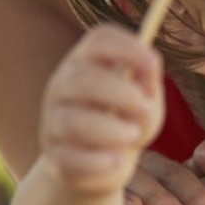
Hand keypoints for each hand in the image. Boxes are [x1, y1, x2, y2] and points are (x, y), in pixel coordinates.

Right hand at [39, 25, 163, 194]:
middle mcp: (62, 85)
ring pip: (76, 122)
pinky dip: (100, 161)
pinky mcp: (54, 155)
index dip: (127, 47)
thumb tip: (147, 73)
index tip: (152, 63)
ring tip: (133, 136)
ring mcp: (52, 120)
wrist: (105, 164)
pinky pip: (72, 157)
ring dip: (113, 130)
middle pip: (83, 79)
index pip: (99, 40)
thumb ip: (148, 86)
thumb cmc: (128, 122)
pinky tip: (115, 160)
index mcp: (88, 62)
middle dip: (122, 94)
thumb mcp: (146, 103)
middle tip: (146, 108)